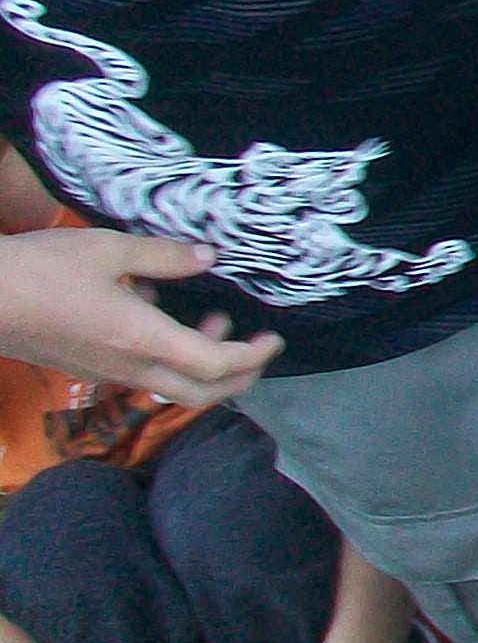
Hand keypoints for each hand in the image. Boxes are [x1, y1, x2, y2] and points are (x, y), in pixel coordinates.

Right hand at [0, 228, 283, 402]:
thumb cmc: (40, 271)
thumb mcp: (106, 250)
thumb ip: (163, 256)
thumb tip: (208, 256)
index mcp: (144, 340)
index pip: (217, 366)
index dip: (253, 357)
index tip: (273, 338)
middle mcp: (130, 366)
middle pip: (202, 393)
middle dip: (241, 377)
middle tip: (257, 347)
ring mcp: (106, 373)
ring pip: (172, 386)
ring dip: (203, 364)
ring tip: (210, 319)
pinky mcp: (87, 369)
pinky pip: (142, 373)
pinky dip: (167, 356)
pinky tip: (152, 313)